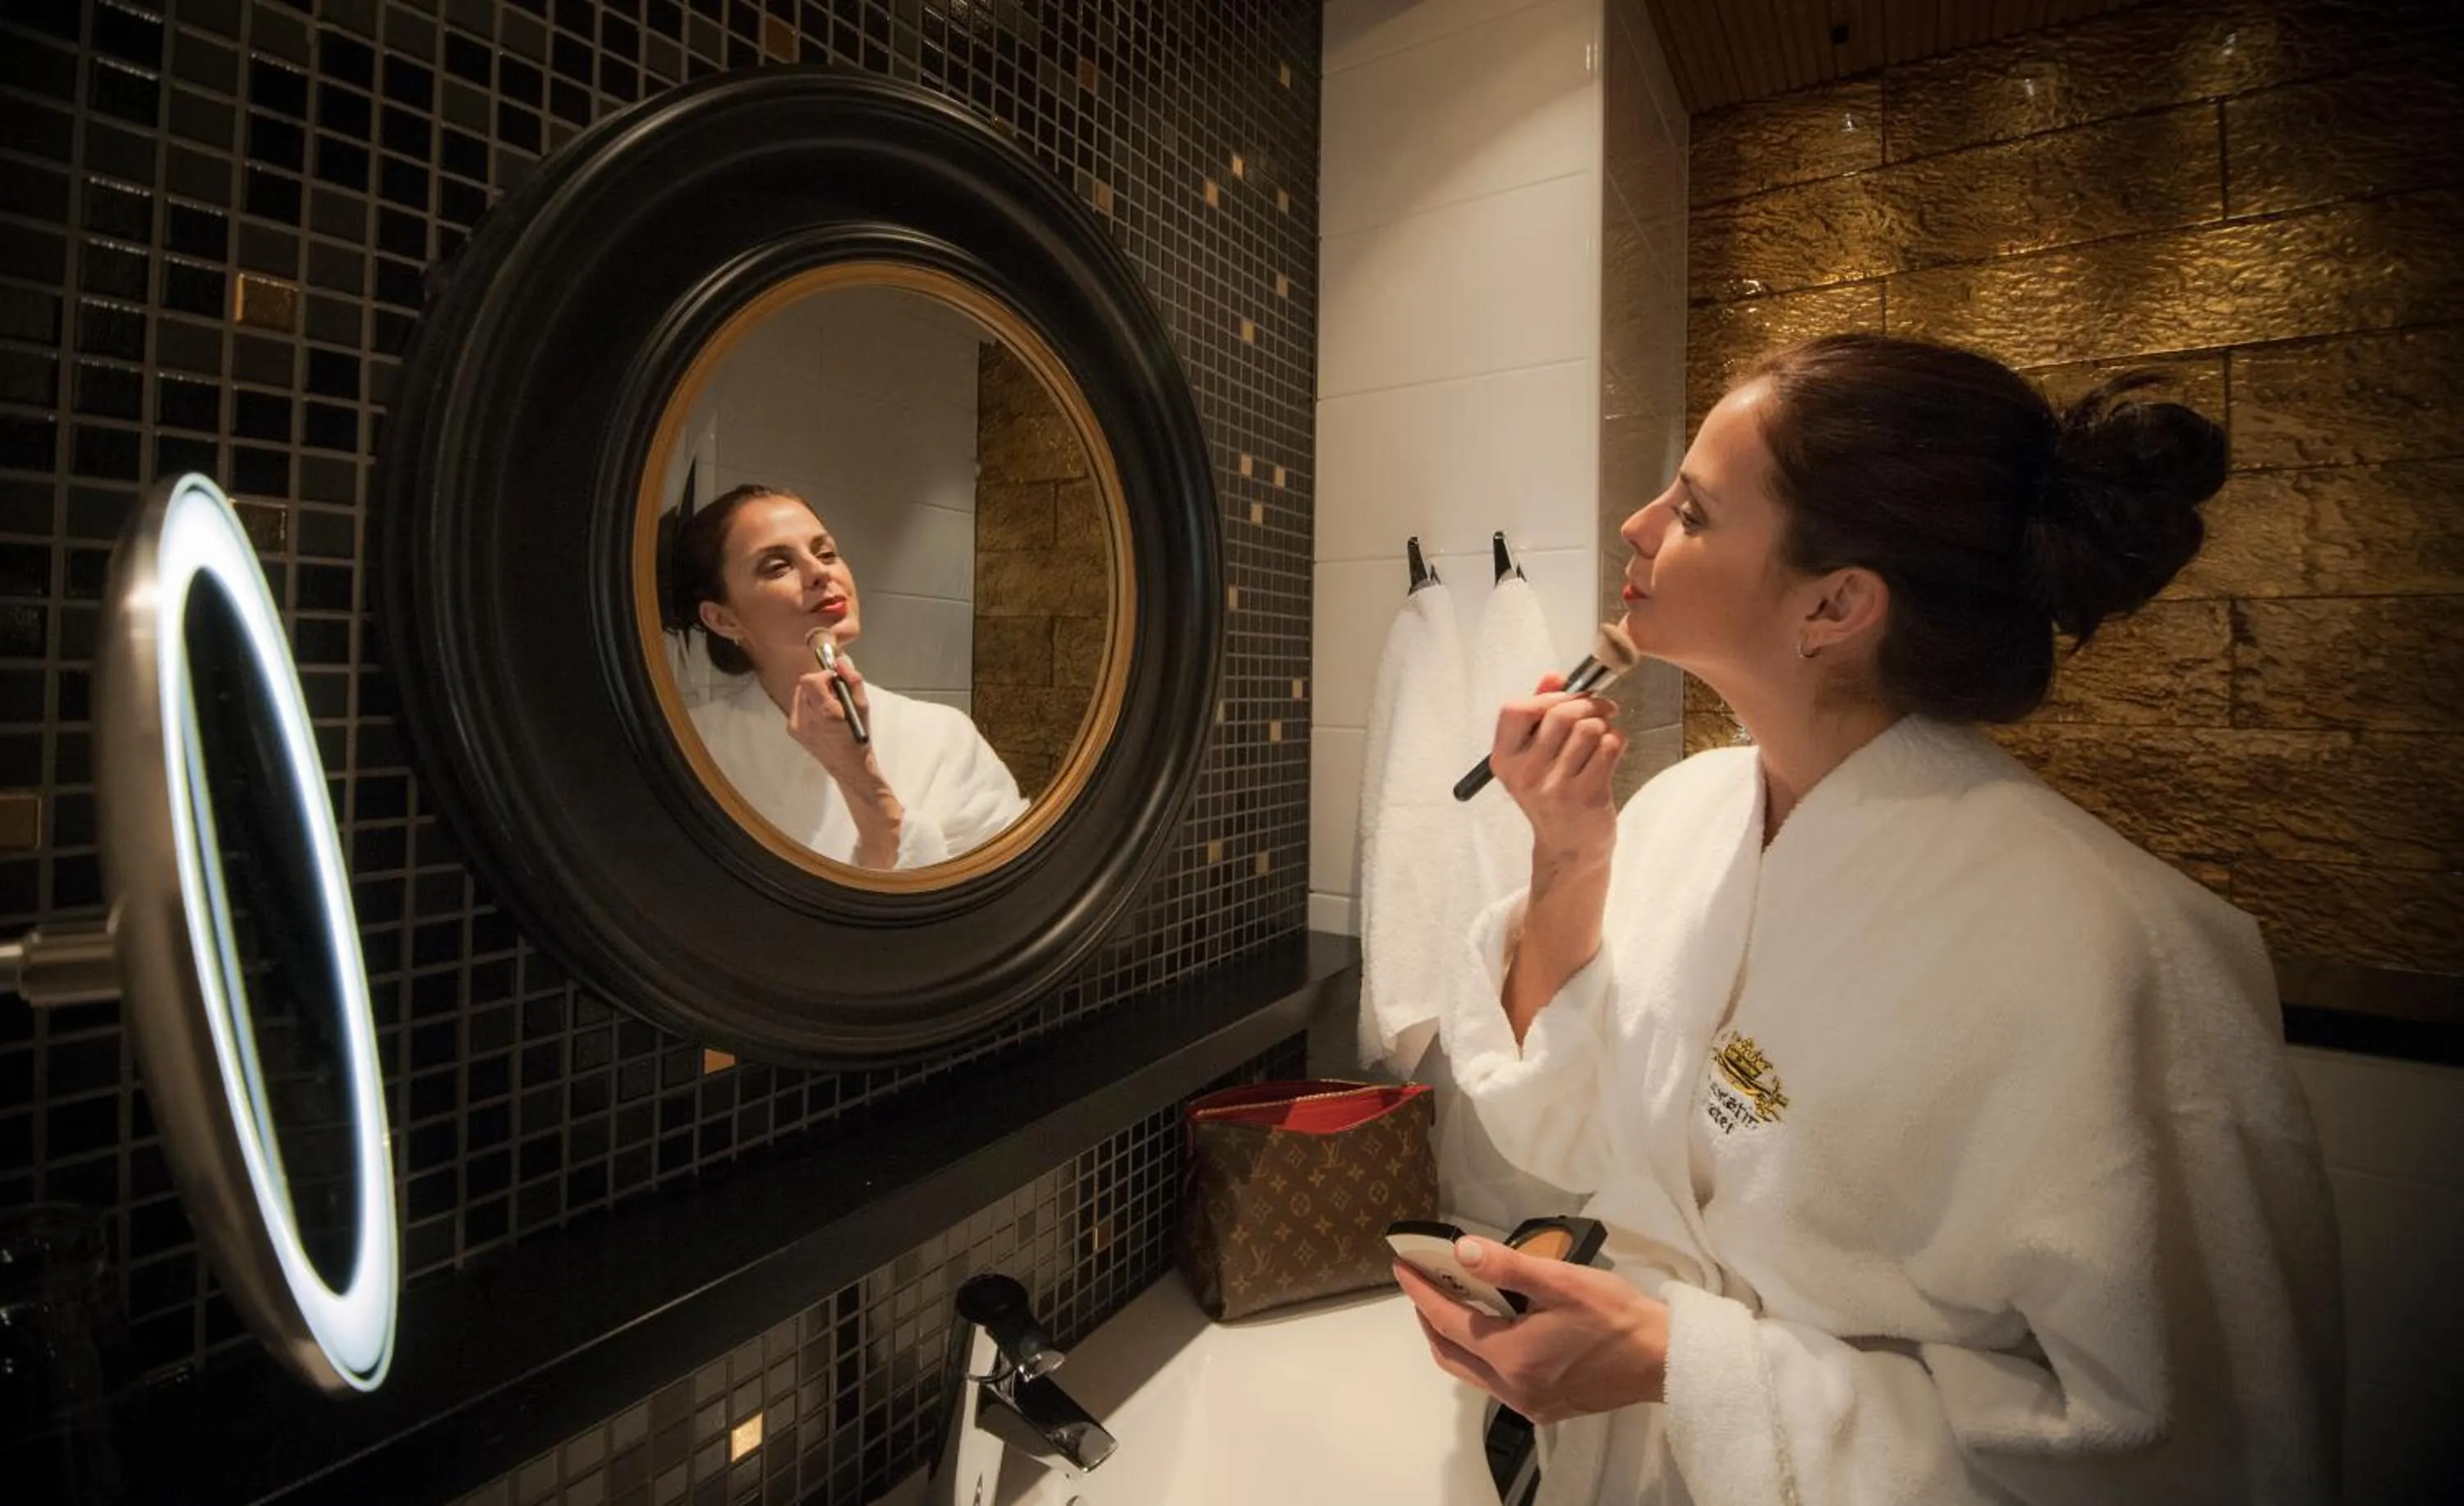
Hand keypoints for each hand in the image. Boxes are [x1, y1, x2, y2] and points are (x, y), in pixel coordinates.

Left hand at [786, 653, 902, 860]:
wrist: (849, 766)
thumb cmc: (858, 736)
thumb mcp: (862, 706)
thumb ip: (852, 681)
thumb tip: (840, 661)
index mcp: (824, 713)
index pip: (810, 680)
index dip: (823, 675)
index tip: (835, 681)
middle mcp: (805, 719)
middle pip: (803, 685)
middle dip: (819, 684)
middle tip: (835, 694)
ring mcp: (796, 726)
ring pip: (799, 695)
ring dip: (813, 694)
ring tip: (829, 707)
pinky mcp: (792, 730)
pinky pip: (797, 707)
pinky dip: (809, 706)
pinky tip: (821, 718)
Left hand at [1394, 1236, 1666, 1424]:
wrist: (1662, 1359)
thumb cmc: (1615, 1315)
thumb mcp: (1561, 1281)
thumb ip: (1507, 1266)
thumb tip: (1462, 1250)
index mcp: (1512, 1357)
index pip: (1449, 1322)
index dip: (1422, 1293)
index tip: (1403, 1267)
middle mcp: (1513, 1389)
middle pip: (1450, 1355)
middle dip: (1429, 1319)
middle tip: (1421, 1285)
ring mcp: (1529, 1403)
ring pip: (1470, 1373)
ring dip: (1453, 1339)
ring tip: (1450, 1304)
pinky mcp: (1546, 1408)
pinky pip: (1495, 1384)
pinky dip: (1480, 1356)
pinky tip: (1491, 1333)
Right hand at [1489, 672, 1623, 870]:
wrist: (1569, 848)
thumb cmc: (1553, 795)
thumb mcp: (1534, 757)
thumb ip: (1540, 713)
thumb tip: (1554, 676)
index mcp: (1504, 759)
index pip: (1516, 709)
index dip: (1546, 697)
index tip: (1566, 699)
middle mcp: (1524, 774)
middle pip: (1561, 714)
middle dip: (1588, 704)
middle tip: (1601, 708)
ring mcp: (1554, 787)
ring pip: (1589, 728)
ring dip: (1604, 724)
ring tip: (1604, 733)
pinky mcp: (1586, 796)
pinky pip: (1609, 747)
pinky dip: (1617, 740)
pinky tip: (1613, 750)